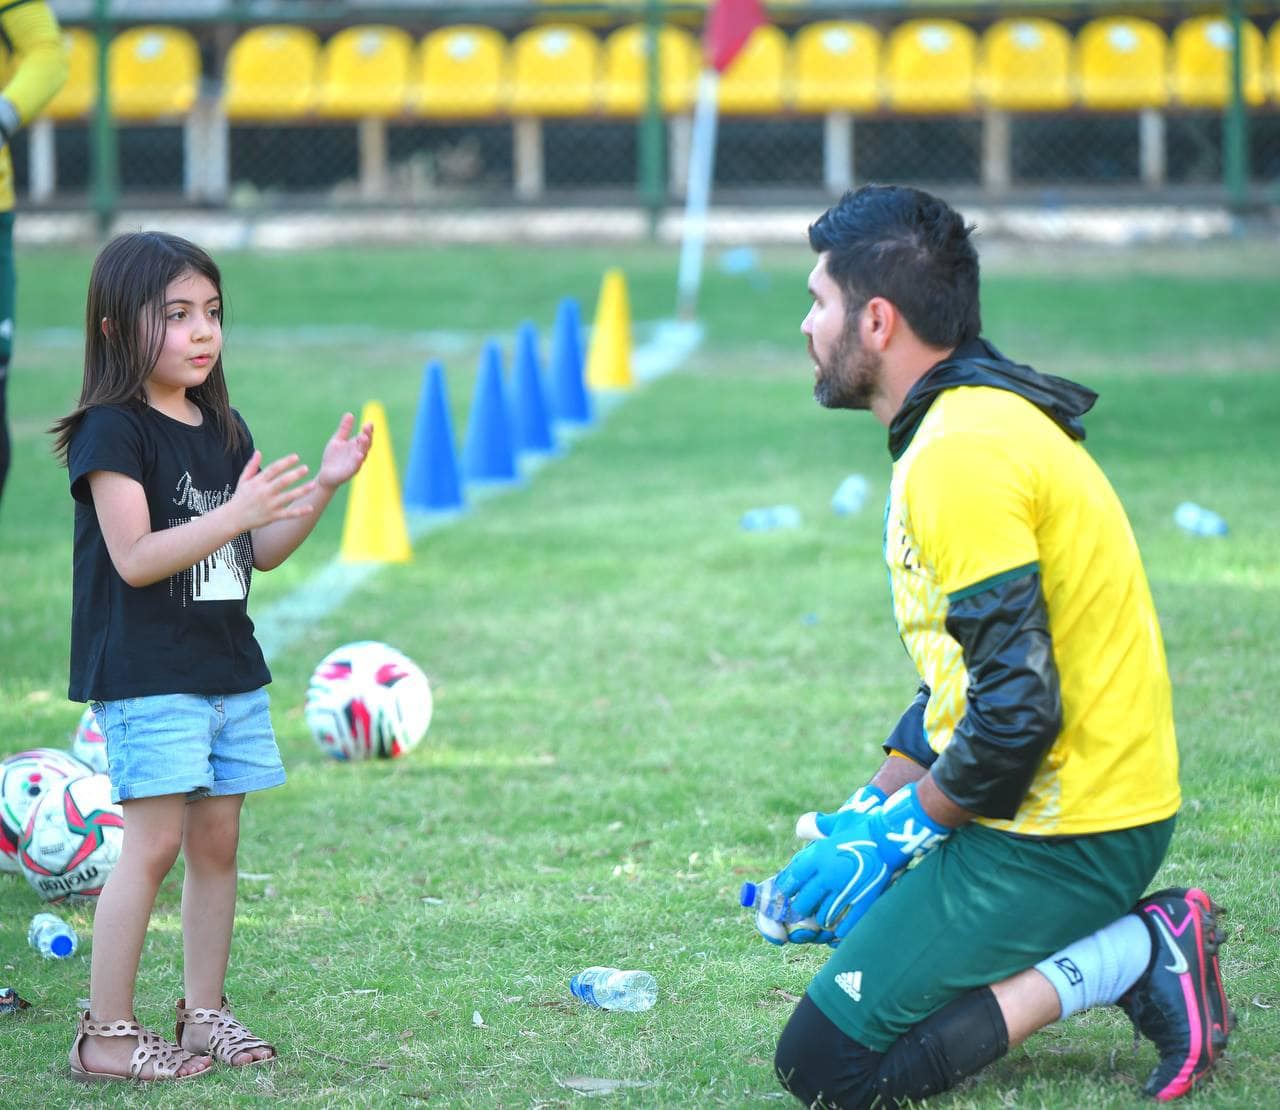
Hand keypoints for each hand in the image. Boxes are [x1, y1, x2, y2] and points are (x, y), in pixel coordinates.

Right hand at [230, 450, 316, 529]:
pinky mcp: (273, 516)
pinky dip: (300, 511)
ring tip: (314, 484)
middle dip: (295, 475)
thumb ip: (252, 466)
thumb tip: (258, 452)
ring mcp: (269, 505)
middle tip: (306, 468)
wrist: (233, 518)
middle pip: (282, 482)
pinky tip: (311, 508)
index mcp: (258, 482)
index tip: (296, 457)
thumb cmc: (240, 497)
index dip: (285, 462)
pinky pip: (288, 514)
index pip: (273, 469)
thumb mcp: (243, 480)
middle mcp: (264, 493)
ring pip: (288, 497)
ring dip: (302, 490)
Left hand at [316, 412, 373, 490]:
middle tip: (367, 427)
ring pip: (362, 455)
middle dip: (367, 436)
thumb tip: (350, 414)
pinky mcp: (348, 473)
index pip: (365, 438)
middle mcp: (358, 455)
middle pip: (366, 445)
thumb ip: (344, 429)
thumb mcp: (337, 440)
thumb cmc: (333, 458)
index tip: (369, 423)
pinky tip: (358, 455)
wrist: (325, 475)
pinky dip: (357, 461)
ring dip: (364, 447)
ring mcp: (354, 464)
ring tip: (364, 437)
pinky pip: (355, 467)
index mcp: (356, 447)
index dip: (368, 431)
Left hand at [775, 782, 950, 940]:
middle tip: (805, 906)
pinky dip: (840, 929)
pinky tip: (840, 929)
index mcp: (817, 856)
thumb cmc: (864, 824)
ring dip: (821, 918)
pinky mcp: (863, 901)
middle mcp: (827, 876)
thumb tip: (803, 827)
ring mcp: (845, 891)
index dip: (787, 887)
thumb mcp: (838, 820)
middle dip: (802, 906)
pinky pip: (846, 925)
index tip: (788, 890)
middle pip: (803, 902)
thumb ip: (819, 826)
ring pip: (823, 916)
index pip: (792, 879)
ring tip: (823, 917)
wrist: (891, 836)